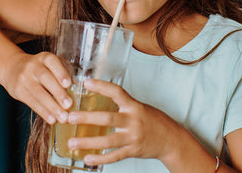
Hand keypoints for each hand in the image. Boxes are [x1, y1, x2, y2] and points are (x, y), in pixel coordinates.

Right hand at [3, 51, 71, 123]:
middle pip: (45, 78)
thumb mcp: (48, 64)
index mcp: (44, 58)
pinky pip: (32, 102)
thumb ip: (61, 73)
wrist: (13, 68)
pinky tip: (52, 119)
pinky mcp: (18, 91)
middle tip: (69, 105)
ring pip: (38, 93)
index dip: (60, 72)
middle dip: (58, 93)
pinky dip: (43, 112)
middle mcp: (33, 66)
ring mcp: (24, 78)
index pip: (52, 62)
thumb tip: (78, 89)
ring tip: (63, 117)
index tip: (68, 84)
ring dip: (52, 107)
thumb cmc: (40, 68)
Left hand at [66, 79, 180, 166]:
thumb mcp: (140, 107)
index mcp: (134, 106)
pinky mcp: (133, 151)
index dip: (101, 86)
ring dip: (87, 142)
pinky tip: (87, 159)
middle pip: (107, 118)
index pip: (116, 92)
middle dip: (87, 118)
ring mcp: (133, 137)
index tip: (86, 83)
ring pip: (107, 141)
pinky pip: (114, 156)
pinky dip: (99, 159)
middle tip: (70, 117)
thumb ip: (123, 105)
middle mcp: (133, 120)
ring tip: (72, 143)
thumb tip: (101, 98)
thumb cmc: (153, 120)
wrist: (171, 139)